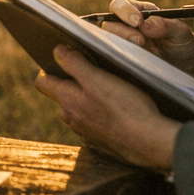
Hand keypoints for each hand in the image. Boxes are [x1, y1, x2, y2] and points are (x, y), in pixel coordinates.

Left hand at [35, 45, 180, 171]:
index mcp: (68, 100)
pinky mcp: (102, 142)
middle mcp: (72, 118)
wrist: (150, 143)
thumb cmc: (125, 108)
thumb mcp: (98, 79)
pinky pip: (94, 125)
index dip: (48, 69)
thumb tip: (57, 51)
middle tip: (90, 71)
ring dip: (86, 101)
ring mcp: (86, 132)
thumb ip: (74, 64)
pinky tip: (117, 111)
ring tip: (107, 90)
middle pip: (62, 96)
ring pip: (78, 111)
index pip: (43, 83)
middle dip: (71, 83)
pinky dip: (100, 116)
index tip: (62, 60)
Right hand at [99, 0, 193, 80]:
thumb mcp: (181, 32)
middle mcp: (128, 27)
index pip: (121, 5)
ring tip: (143, 50)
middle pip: (109, 22)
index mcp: (140, 13)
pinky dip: (122, 57)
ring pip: (109, 40)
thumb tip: (145, 24)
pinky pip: (115, 57)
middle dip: (121, 30)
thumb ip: (165, 24)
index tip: (137, 22)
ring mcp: (125, 44)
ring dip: (123, 43)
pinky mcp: (125, 60)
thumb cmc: (184, 46)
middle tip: (140, 41)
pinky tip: (137, 61)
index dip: (125, 11)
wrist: (189, 70)